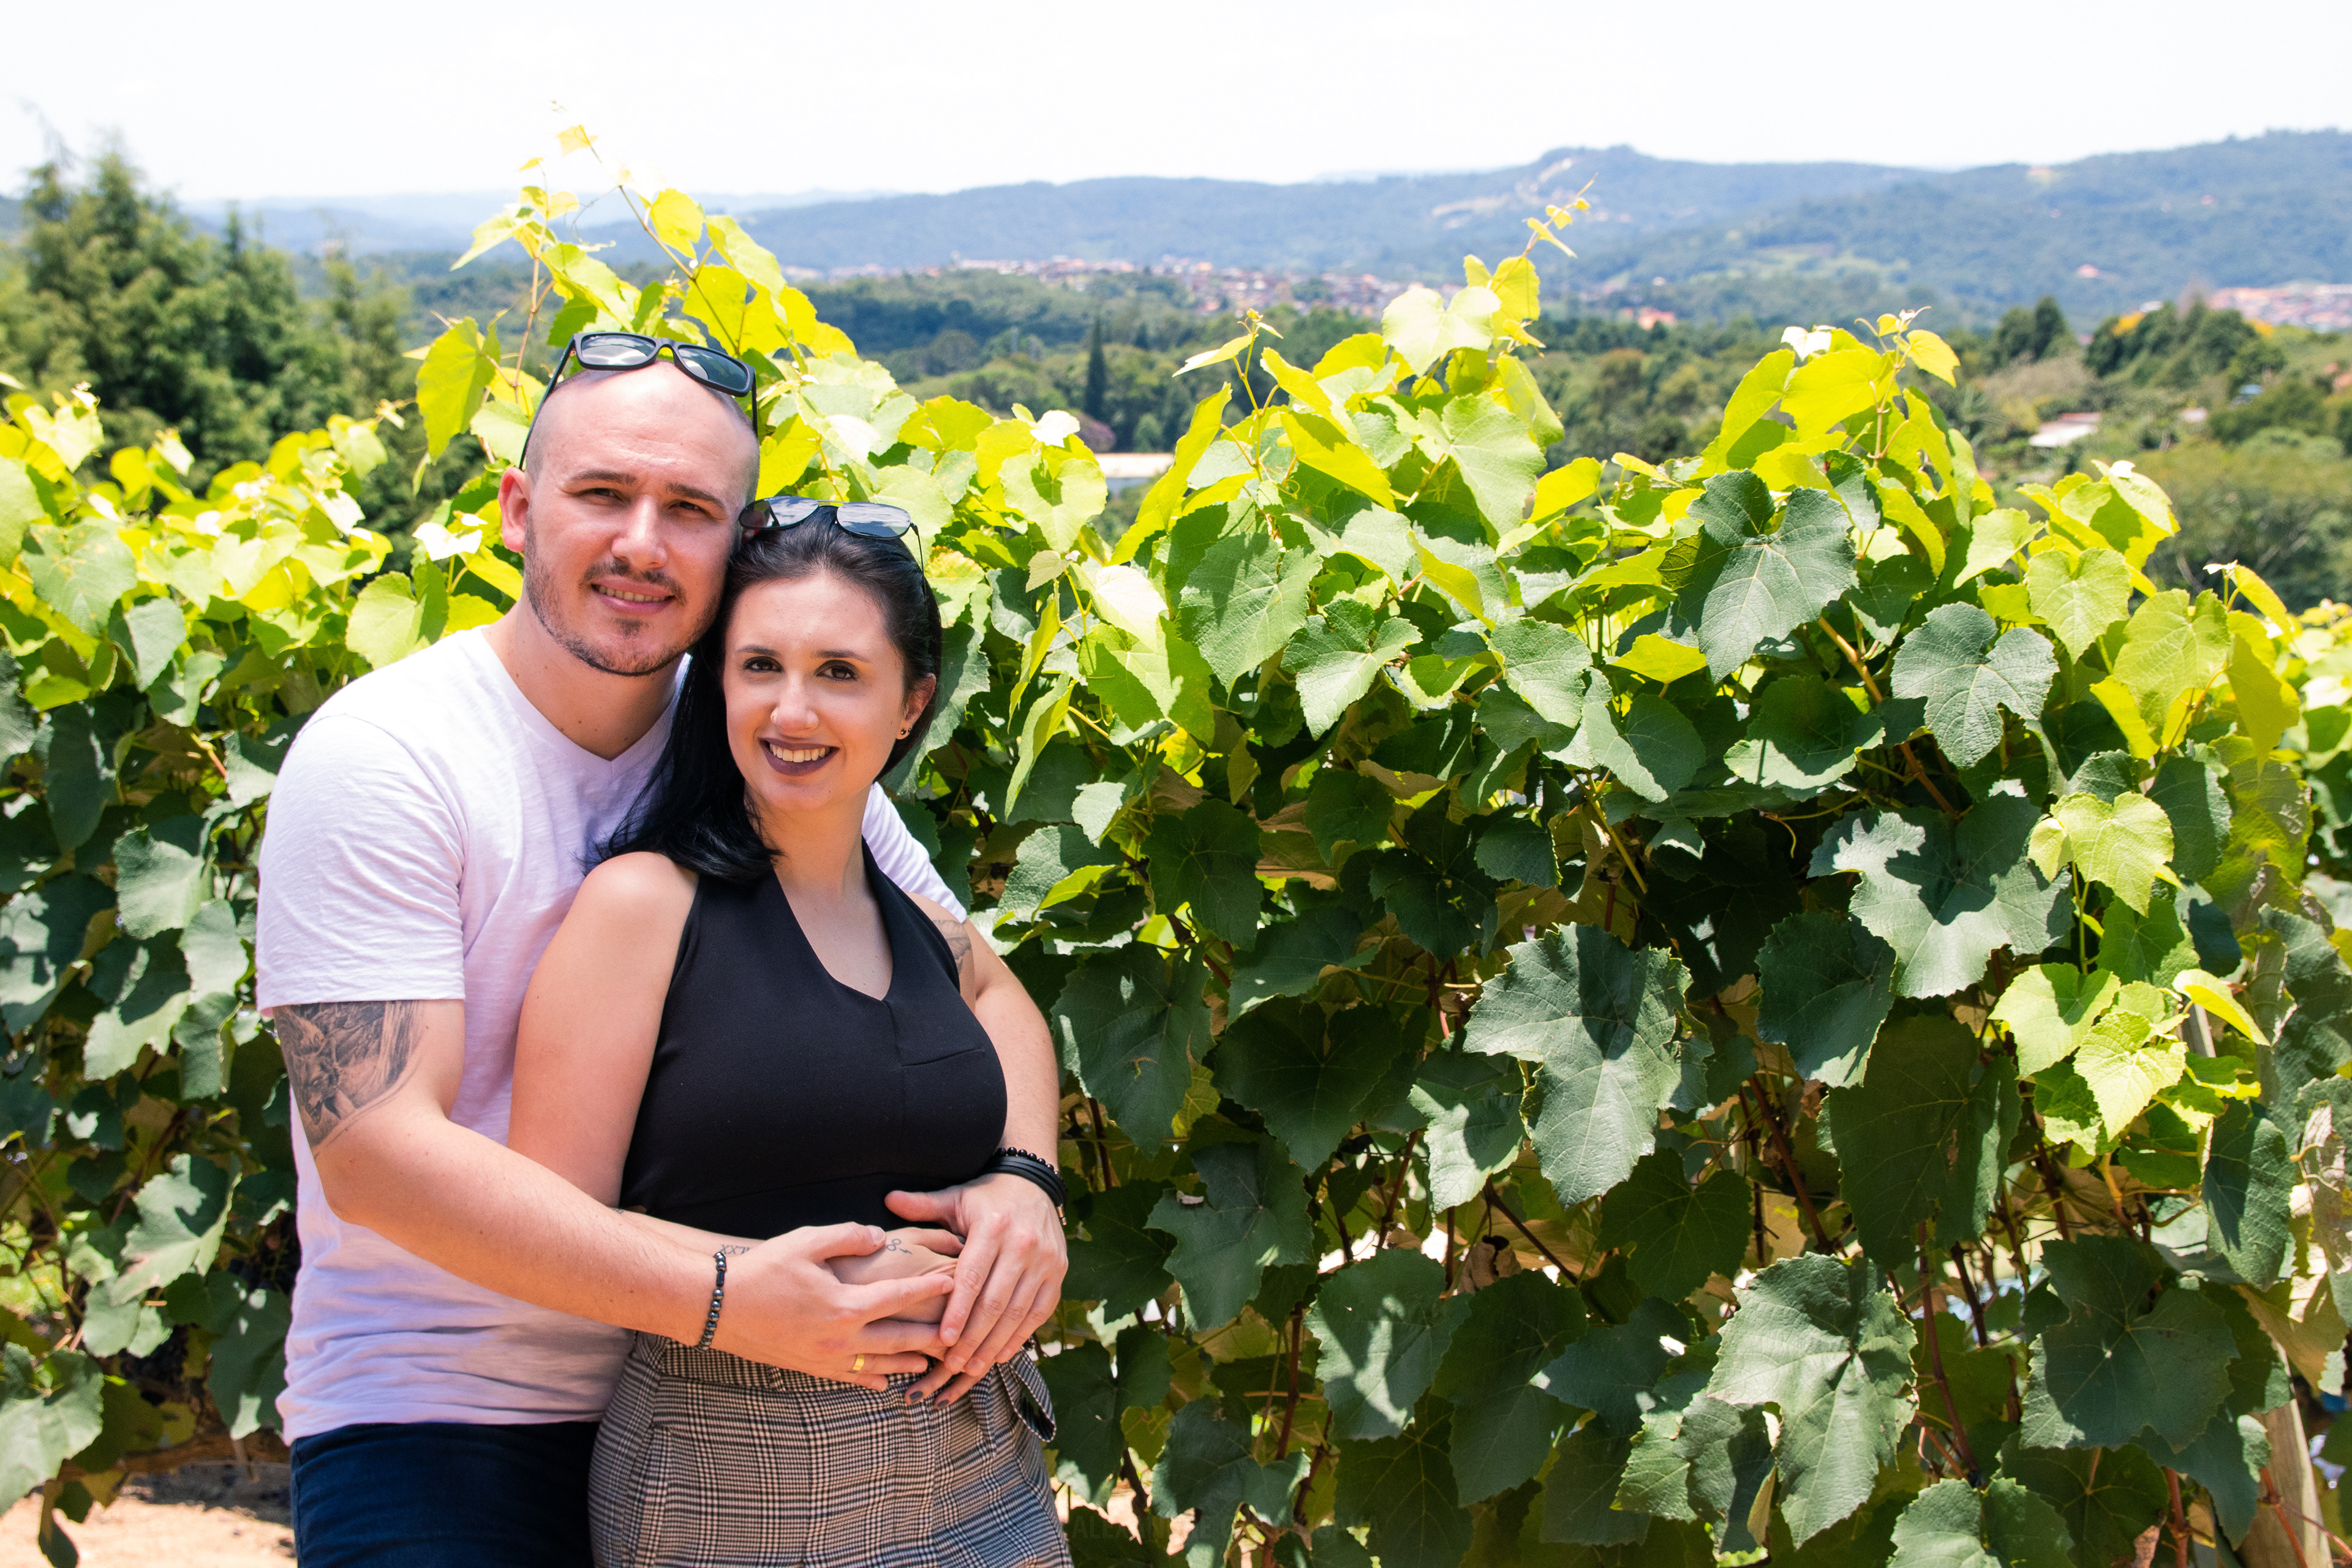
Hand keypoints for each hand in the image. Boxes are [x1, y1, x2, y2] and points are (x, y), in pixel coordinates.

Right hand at [710, 1222, 952, 1390]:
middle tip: (958, 1337)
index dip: (930, 1290)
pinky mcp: (809, 1368)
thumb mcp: (807, 1241)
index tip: (954, 1283)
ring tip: (929, 1362)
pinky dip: (871, 1381)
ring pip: (877, 1366)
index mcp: (845, 1304)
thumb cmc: (763, 1269)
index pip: (899, 1297)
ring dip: (906, 1363)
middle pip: (899, 1339)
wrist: (718, 1307)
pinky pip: (849, 1379)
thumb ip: (848, 1236)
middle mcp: (841, 1337)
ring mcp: (825, 1357)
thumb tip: (880, 1237)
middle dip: (931, 1337)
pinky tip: (884, 1383)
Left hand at [886, 1173, 1064, 1403]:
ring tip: (973, 1367)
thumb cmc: (986, 1198)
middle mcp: (1023, 1244)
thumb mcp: (955, 1198)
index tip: (943, 1340)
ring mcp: (1045, 1259)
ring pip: (1018, 1311)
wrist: (1034, 1185)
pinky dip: (1021, 1335)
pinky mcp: (1059, 1271)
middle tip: (953, 1364)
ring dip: (995, 1343)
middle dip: (973, 1337)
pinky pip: (1040, 1311)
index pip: (972, 1277)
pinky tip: (1002, 1353)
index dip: (958, 1311)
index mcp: (994, 1226)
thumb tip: (889, 1199)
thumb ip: (923, 1205)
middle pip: (995, 1301)